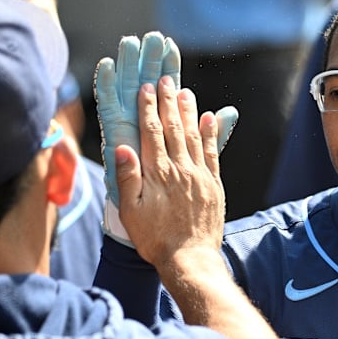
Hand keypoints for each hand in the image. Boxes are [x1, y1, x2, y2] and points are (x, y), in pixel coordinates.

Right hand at [95, 32, 237, 246]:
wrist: (190, 258)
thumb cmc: (156, 238)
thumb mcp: (132, 212)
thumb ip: (128, 178)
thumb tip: (122, 148)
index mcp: (158, 173)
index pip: (152, 133)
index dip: (149, 108)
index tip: (147, 89)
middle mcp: (181, 169)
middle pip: (174, 128)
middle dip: (169, 102)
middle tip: (166, 80)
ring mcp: (201, 175)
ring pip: (195, 136)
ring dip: (190, 112)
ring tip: (185, 92)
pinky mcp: (215, 184)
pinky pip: (213, 153)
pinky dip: (212, 133)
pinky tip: (210, 118)